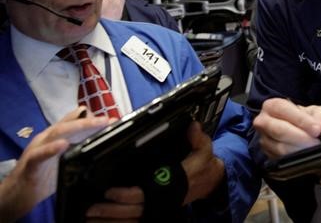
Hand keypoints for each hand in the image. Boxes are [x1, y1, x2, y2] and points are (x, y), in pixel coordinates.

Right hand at [0, 107, 109, 221]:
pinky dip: (51, 149)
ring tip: (93, 124)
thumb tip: (100, 144)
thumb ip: (78, 149)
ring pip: (56, 132)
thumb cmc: (42, 176)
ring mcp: (37, 148)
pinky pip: (39, 154)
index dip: (93, 119)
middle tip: (107, 120)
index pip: (75, 122)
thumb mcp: (64, 160)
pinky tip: (63, 145)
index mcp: (56, 137)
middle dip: (89, 121)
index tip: (113, 119)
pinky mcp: (30, 163)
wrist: (17, 194)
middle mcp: (47, 138)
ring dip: (77, 127)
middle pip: (69, 124)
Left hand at [85, 122, 220, 220]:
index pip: (145, 193)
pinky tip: (104, 221)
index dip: (126, 195)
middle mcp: (163, 199)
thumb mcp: (205, 149)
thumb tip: (192, 126)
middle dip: (111, 211)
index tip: (109, 191)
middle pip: (133, 210)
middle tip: (91, 208)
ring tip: (91, 217)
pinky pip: (135, 220)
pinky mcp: (156, 210)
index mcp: (171, 184)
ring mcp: (159, 207)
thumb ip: (198, 138)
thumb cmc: (203, 163)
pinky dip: (119, 222)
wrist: (210, 181)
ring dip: (111, 220)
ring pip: (131, 218)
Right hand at [252, 98, 320, 157]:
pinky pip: (281, 159)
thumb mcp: (315, 111)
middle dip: (301, 137)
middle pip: (280, 130)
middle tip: (317, 141)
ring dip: (299, 149)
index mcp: (272, 106)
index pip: (283, 110)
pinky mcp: (267, 155)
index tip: (317, 129)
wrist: (296, 129)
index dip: (301, 120)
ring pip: (280, 147)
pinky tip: (306, 155)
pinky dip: (295, 159)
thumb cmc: (303, 118)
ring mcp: (264, 140)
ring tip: (313, 148)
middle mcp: (263, 122)